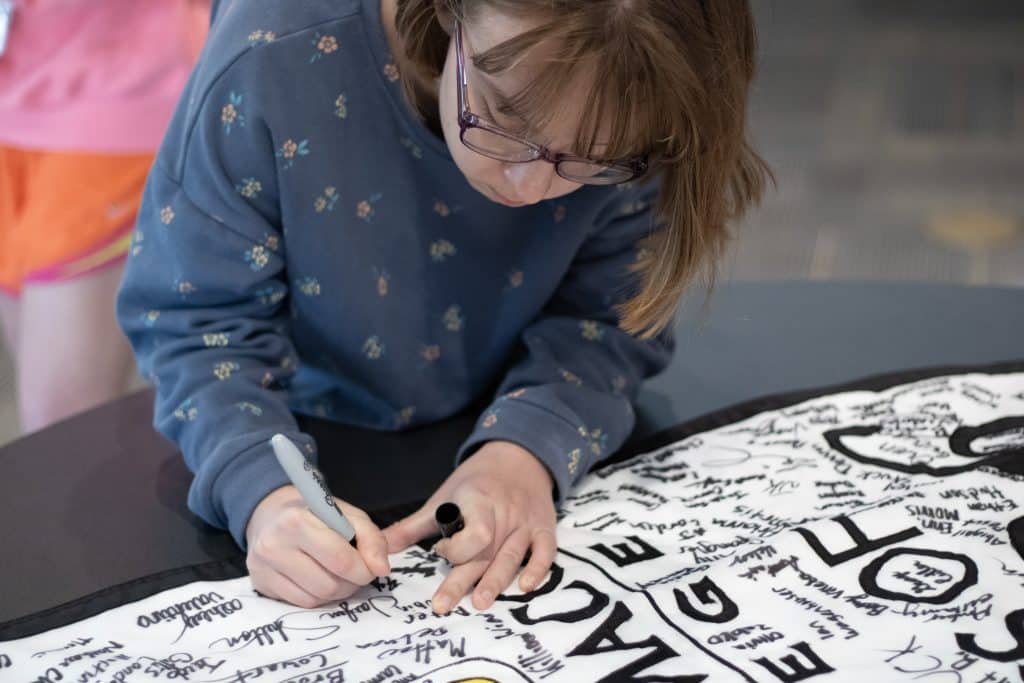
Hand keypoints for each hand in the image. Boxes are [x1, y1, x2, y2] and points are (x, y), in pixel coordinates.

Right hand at [245, 485, 389, 607]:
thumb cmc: (316, 514)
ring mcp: (264, 567)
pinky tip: (318, 579)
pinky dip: (318, 596)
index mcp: (297, 520)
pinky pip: (301, 604)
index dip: (364, 569)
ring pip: (316, 598)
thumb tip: (381, 569)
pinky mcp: (260, 584)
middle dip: (351, 582)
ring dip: (336, 591)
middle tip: (355, 570)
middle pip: (329, 584)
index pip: (340, 559)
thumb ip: (372, 539)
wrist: (271, 514)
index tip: (370, 566)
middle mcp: (274, 544)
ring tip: (337, 573)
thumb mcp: (349, 516)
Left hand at [383, 440, 557, 613]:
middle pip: (485, 552)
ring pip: (512, 556)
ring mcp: (526, 522)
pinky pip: (545, 551)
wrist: (518, 456)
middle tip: (442, 605)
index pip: (472, 533)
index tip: (439, 550)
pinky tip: (525, 587)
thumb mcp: (444, 496)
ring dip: (496, 581)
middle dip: (463, 580)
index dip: (454, 549)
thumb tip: (380, 548)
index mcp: (477, 501)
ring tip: (479, 603)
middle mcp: (504, 514)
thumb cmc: (477, 480)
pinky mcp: (544, 527)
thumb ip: (413, 526)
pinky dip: (538, 569)